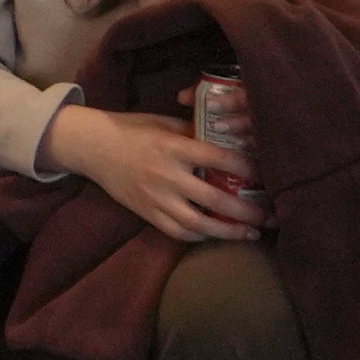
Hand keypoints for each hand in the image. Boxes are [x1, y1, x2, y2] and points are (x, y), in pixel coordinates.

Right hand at [51, 104, 257, 242]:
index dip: (246, 167)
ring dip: (227, 232)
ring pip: (197, 223)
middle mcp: (166, 175)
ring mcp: (154, 197)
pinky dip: (198, 236)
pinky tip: (214, 234)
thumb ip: (195, 134)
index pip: (218, 159)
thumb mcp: (164, 123)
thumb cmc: (131, 129)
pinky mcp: (145, 212)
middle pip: (214, 198)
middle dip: (246, 211)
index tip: (264, 174)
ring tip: (249, 234)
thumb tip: (229, 143)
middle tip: (268, 216)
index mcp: (173, 147)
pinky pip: (176, 231)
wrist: (91, 146)